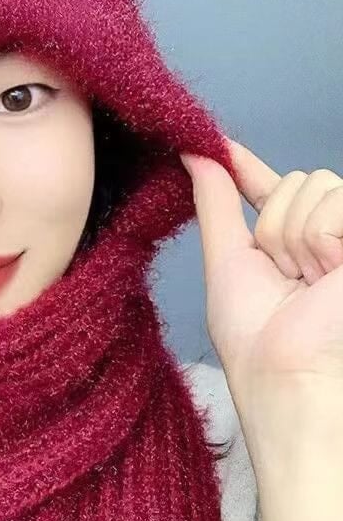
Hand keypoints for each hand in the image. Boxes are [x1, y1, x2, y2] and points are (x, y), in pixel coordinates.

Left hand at [180, 139, 342, 441]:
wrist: (284, 377)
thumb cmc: (255, 337)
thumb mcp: (227, 259)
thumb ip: (215, 203)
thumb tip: (193, 153)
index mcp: (292, 242)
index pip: (273, 186)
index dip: (245, 164)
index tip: (215, 143)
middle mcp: (330, 237)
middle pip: (296, 181)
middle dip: (273, 226)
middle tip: (286, 276)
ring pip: (314, 187)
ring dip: (293, 237)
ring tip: (307, 281)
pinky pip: (337, 205)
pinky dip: (320, 239)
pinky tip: (327, 275)